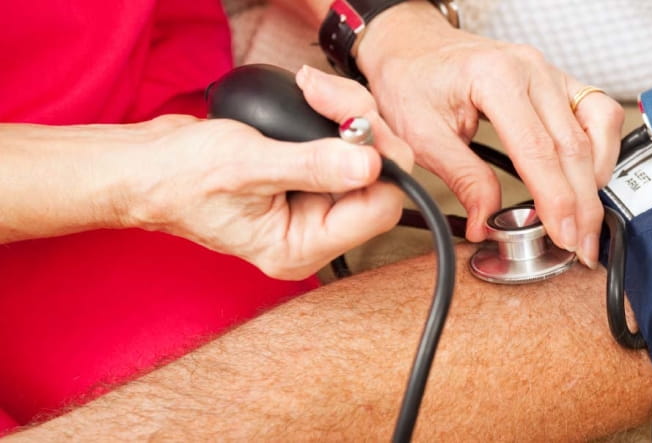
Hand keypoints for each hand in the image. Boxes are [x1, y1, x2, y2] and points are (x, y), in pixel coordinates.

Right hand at [123, 71, 412, 279]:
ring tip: (311, 88)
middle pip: (378, 180)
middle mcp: (315, 232)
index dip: (378, 163)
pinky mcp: (310, 179)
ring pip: (366, 157)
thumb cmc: (181, 176)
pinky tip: (312, 95)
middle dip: (363, 128)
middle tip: (325, 94)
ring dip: (348, 113)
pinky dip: (335, 115)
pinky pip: (345, 147)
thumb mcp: (247, 166)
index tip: (354, 125)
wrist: (146, 167)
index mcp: (303, 246)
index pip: (379, 209)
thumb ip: (312, 167)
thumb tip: (369, 164)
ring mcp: (313, 206)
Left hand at [355, 1, 623, 267]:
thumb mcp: (421, 135)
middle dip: (582, 203)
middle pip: (573, 145)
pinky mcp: (558, 80)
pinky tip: (590, 177)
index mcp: (495, 77)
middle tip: (581, 245)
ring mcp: (549, 71)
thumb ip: (462, 179)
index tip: (563, 235)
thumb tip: (486, 223)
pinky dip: (602, 148)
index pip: (538, 150)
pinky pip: (598, 111)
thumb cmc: (411, 80)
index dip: (556, 200)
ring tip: (587, 219)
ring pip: (597, 127)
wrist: (412, 47)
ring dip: (598, 178)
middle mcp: (531, 69)